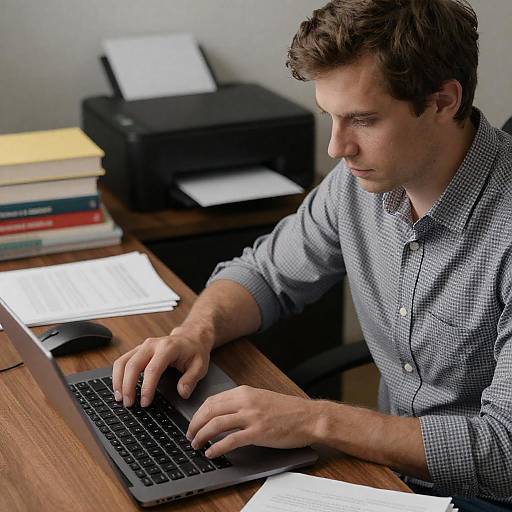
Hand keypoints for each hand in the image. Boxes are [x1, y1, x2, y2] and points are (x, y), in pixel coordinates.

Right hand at [112, 325, 211, 406]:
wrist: (190, 337)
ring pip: (123, 361)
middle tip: (129, 404)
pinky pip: (122, 361)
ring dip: (118, 380)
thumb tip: (183, 393)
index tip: (145, 402)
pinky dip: (117, 375)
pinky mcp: (138, 350)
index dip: (146, 387)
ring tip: (120, 398)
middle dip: (128, 386)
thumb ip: (191, 379)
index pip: (152, 369)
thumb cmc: (194, 351)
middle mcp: (152, 344)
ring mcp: (143, 346)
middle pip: (132, 365)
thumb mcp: (200, 365)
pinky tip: (119, 387)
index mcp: (168, 348)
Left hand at [186, 385, 322, 457]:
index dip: (198, 413)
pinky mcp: (258, 432)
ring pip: (216, 424)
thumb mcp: (261, 398)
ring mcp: (251, 416)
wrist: (309, 417)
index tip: (193, 422)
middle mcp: (246, 401)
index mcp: (245, 391)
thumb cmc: (287, 410)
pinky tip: (211, 453)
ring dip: (202, 436)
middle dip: (195, 424)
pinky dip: (217, 447)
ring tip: (196, 445)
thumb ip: (242, 402)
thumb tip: (222, 412)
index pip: (212, 400)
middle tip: (190, 435)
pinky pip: (230, 440)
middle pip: (210, 411)